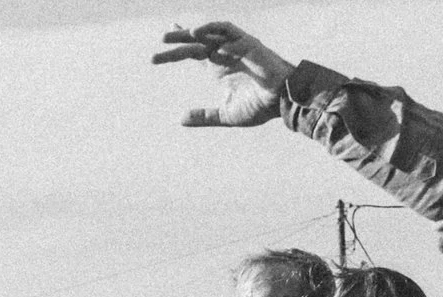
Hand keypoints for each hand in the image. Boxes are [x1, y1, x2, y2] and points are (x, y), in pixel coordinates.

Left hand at [153, 22, 296, 126]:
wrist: (283, 102)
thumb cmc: (259, 107)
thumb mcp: (226, 115)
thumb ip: (204, 117)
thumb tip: (181, 119)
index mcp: (219, 67)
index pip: (194, 53)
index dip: (178, 49)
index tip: (161, 48)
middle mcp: (226, 54)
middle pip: (197, 43)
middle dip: (178, 41)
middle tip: (159, 43)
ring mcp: (237, 48)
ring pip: (212, 33)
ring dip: (195, 31)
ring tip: (177, 34)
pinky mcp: (250, 45)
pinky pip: (231, 34)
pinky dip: (217, 34)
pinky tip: (201, 38)